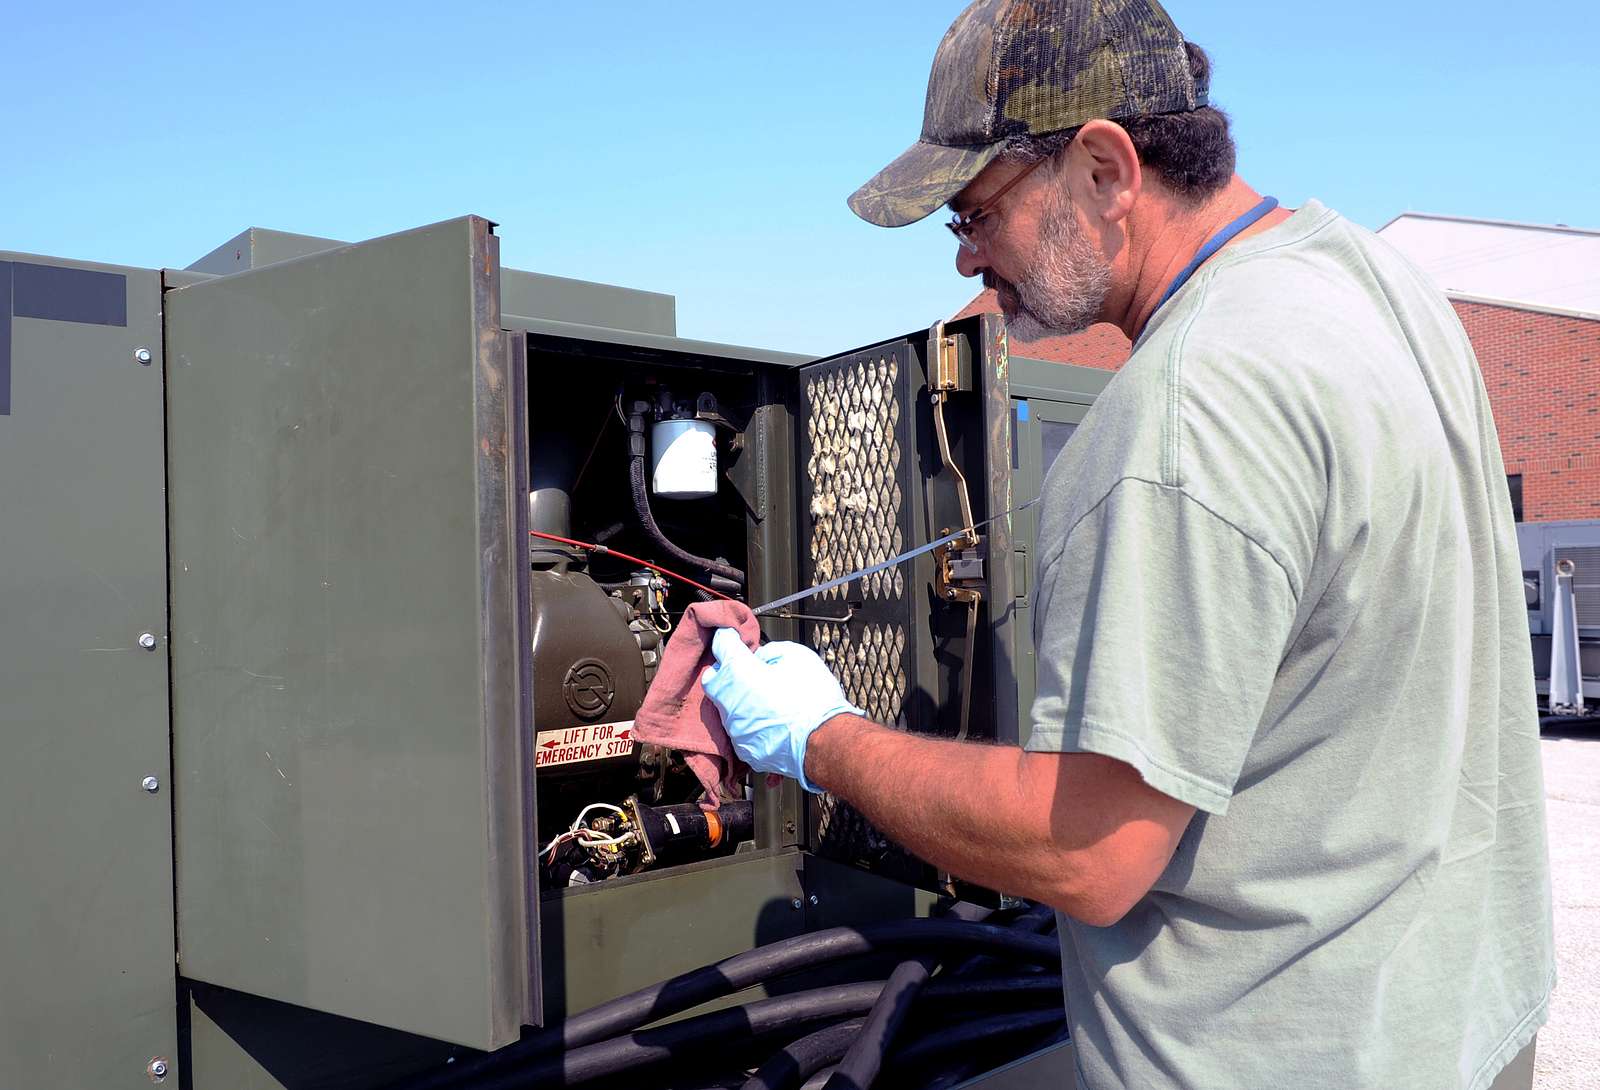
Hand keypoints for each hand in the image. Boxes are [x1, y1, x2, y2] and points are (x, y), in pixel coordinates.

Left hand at [700, 629, 862, 792]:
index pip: (720, 645)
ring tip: (767, 698)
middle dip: (725, 670)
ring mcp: (735, 728)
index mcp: (739, 672)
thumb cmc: (815, 697)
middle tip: (746, 669)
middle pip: (713, 678)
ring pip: (727, 706)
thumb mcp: (797, 655)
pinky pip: (741, 729)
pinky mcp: (744, 748)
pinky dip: (751, 722)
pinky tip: (772, 720)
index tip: (735, 638)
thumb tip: (761, 659)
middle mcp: (729, 701)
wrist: (827, 739)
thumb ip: (770, 651)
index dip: (729, 638)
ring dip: (740, 699)